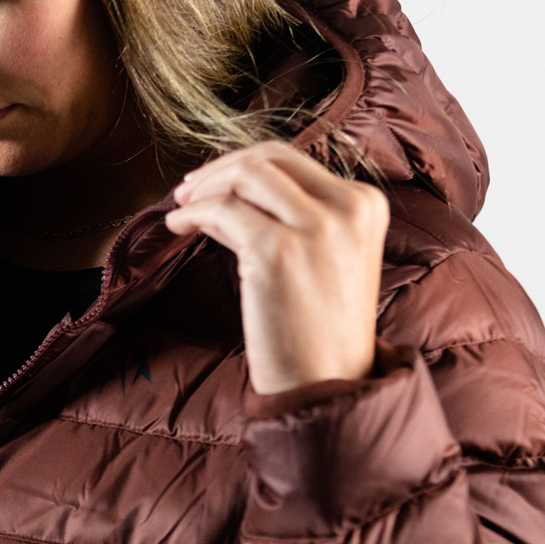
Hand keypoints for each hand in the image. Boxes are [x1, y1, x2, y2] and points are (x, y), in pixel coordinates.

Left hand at [165, 141, 388, 394]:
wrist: (326, 384)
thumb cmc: (319, 332)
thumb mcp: (327, 260)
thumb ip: (297, 219)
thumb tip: (232, 190)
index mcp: (366, 205)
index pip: (294, 162)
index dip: (245, 166)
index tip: (213, 183)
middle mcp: (348, 208)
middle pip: (269, 159)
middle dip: (221, 169)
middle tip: (189, 191)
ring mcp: (315, 227)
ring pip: (245, 175)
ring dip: (205, 188)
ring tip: (182, 210)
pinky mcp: (276, 251)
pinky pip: (222, 212)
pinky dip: (193, 214)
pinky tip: (178, 228)